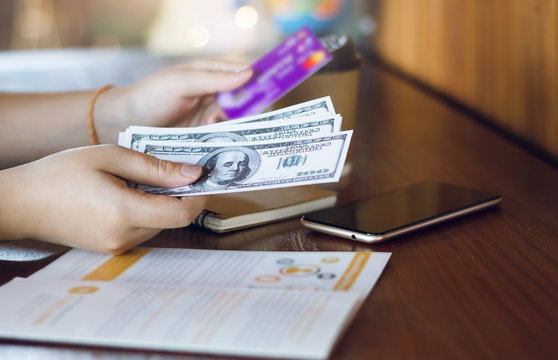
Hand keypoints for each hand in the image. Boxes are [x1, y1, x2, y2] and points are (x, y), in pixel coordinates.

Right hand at [0, 145, 207, 253]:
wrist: (21, 203)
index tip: (206, 178)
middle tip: (178, 170)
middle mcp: (124, 237)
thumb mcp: (109, 157)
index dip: (200, 196)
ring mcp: (117, 247)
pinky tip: (131, 192)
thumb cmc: (59, 174)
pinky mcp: (112, 248)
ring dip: (164, 202)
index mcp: (124, 213)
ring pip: (160, 224)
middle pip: (173, 218)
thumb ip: (154, 167)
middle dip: (182, 195)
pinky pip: (143, 229)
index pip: (182, 213)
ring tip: (147, 178)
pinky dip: (147, 210)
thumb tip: (192, 174)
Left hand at [96, 60, 252, 141]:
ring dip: (242, 130)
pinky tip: (233, 149)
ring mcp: (208, 117)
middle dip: (255, 110)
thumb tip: (248, 73)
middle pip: (244, 102)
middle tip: (267, 122)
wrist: (122, 124)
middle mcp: (212, 95)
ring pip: (235, 122)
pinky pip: (222, 139)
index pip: (242, 75)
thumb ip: (214, 79)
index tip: (276, 92)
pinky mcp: (202, 137)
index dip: (260, 82)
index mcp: (210, 75)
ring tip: (251, 139)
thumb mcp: (182, 83)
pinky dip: (229, 143)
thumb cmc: (150, 95)